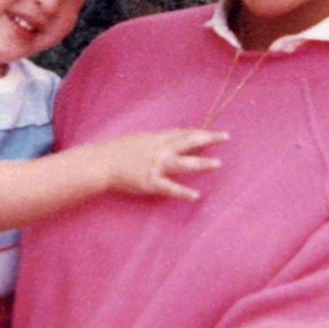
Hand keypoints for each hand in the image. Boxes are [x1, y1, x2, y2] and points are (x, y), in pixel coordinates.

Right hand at [105, 128, 227, 200]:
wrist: (102, 163)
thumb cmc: (118, 151)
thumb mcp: (139, 139)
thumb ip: (155, 140)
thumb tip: (168, 140)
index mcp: (157, 138)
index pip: (182, 133)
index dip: (199, 132)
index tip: (214, 132)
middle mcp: (160, 150)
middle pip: (188, 141)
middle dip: (208, 138)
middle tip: (226, 137)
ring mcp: (156, 166)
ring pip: (183, 163)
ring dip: (202, 163)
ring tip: (218, 164)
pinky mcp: (151, 182)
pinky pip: (170, 188)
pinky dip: (183, 192)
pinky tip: (196, 195)